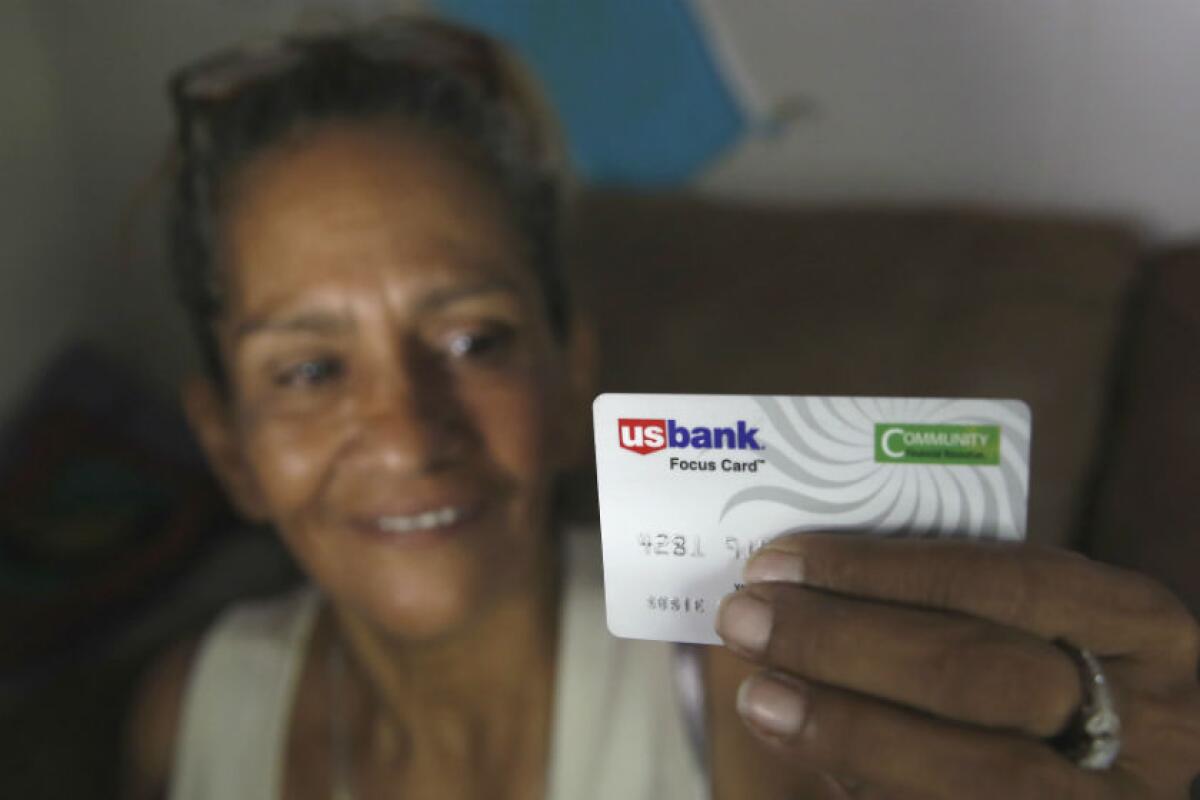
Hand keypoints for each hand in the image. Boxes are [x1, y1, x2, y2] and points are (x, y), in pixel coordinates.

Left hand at [714, 533, 1199, 798]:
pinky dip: (869, 783)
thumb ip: (942, 599)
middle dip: (850, 643)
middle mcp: (1147, 717)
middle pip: (985, 675)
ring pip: (979, 773)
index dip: (883, 570)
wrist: (1093, 769)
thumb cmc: (1039, 662)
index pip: (1006, 581)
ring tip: (759, 696)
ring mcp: (1111, 797)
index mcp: (1138, 626)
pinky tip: (808, 755)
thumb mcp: (1023, 620)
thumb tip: (802, 577)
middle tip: (748, 618)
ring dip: (849, 729)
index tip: (779, 560)